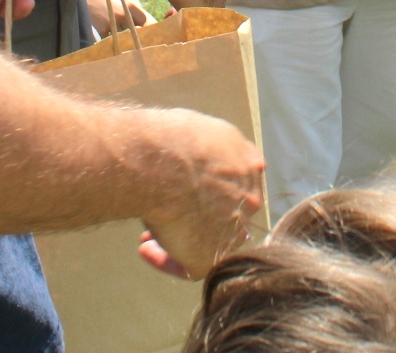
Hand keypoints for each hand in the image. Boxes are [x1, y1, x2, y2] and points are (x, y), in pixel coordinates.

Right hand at [135, 108, 265, 278]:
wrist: (168, 162)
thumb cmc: (174, 137)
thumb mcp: (200, 129)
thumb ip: (206, 146)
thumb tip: (193, 153)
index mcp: (249, 164)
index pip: (234, 184)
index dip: (206, 189)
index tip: (181, 187)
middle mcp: (249, 198)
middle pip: (224, 214)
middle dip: (195, 215)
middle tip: (166, 213)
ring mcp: (233, 229)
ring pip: (206, 241)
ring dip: (179, 239)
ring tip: (147, 235)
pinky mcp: (212, 256)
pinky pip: (189, 266)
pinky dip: (166, 260)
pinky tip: (146, 249)